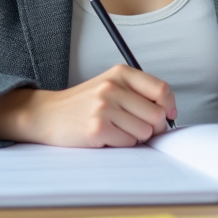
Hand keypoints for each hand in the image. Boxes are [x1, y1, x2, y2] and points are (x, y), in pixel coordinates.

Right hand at [0, 64, 176, 147]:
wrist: (47, 114)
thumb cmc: (83, 103)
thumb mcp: (110, 85)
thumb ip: (138, 93)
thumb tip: (169, 113)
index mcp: (120, 73)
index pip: (161, 90)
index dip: (169, 106)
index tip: (169, 115)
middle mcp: (113, 87)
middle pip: (157, 115)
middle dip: (153, 127)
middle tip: (137, 128)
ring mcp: (104, 107)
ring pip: (144, 132)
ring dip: (135, 137)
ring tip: (116, 130)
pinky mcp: (97, 128)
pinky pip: (128, 143)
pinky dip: (121, 144)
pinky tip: (105, 136)